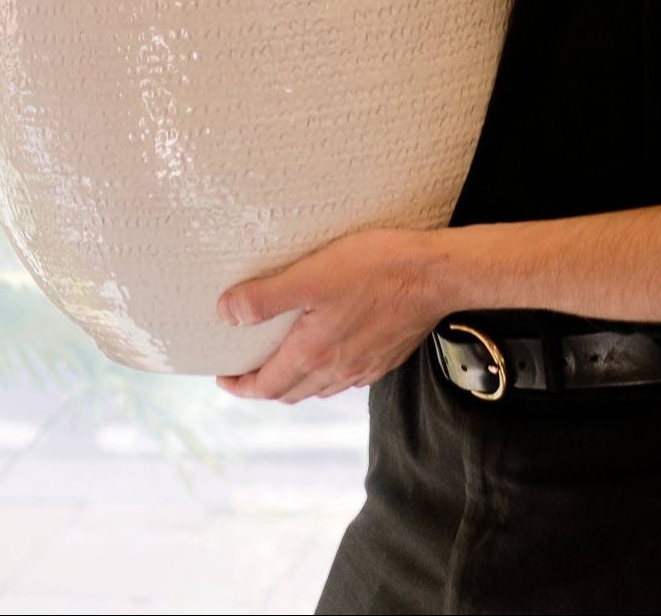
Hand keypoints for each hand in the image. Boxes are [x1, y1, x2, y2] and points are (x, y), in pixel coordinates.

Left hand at [215, 228, 447, 402]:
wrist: (436, 275)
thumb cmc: (376, 267)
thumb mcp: (312, 274)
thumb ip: (266, 297)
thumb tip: (227, 313)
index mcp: (314, 354)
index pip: (267, 386)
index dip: (240, 386)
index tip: (224, 379)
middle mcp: (338, 370)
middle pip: (291, 393)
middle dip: (265, 386)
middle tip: (249, 370)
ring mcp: (365, 367)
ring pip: (320, 389)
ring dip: (297, 382)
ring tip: (285, 362)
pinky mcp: (387, 357)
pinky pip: (349, 378)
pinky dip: (329, 374)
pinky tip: (333, 353)